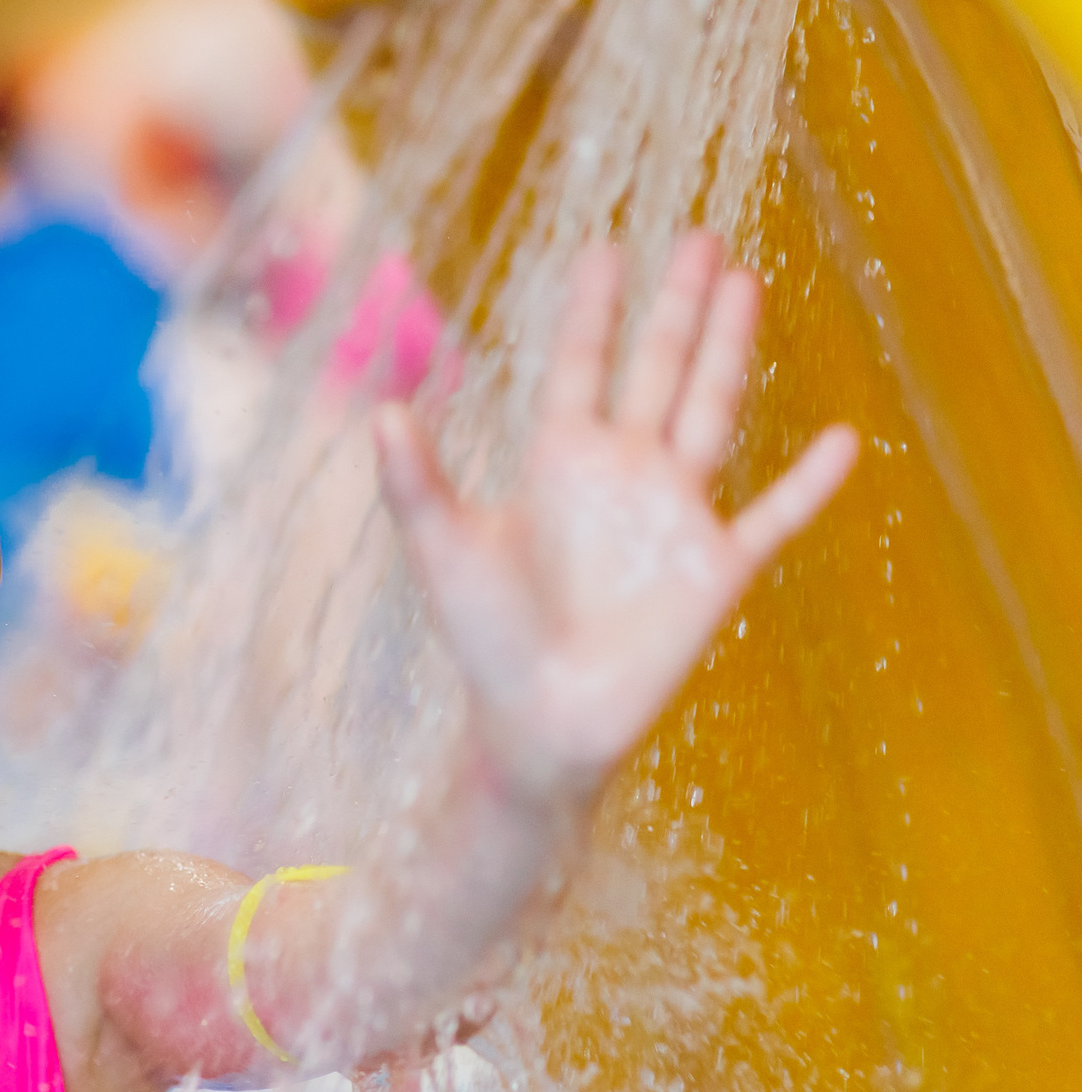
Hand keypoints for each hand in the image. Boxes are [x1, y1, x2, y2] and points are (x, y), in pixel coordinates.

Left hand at [374, 233, 856, 807]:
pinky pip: (773, 516)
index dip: (593, 310)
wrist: (539, 721)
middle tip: (701, 235)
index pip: (581, 365)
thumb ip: (415, 484)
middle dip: (679, 304)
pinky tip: (843, 440)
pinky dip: (809, 484)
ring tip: (749, 284)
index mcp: (559, 461)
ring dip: (730, 351)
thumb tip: (381, 411)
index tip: (606, 249)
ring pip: (714, 410)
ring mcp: (675, 514)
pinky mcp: (716, 567)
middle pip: (658, 368)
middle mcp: (623, 473)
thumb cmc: (487, 640)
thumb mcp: (445, 551)